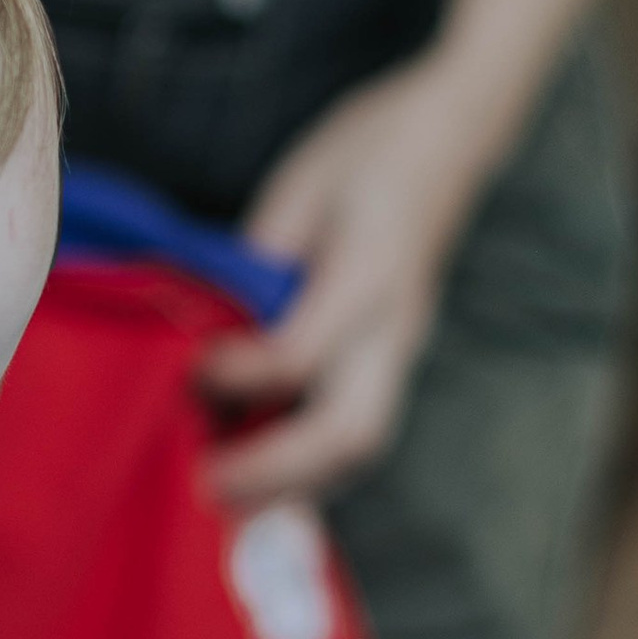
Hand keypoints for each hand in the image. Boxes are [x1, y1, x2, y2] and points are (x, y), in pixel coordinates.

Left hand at [196, 56, 497, 506]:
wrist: (447, 138)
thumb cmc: (365, 151)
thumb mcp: (299, 187)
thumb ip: (258, 259)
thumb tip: (206, 321)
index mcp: (370, 269)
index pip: (302, 351)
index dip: (240, 372)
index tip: (189, 371)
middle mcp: (395, 323)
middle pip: (349, 430)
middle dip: (276, 470)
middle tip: (207, 483)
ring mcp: (403, 346)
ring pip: (362, 444)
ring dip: (295, 484)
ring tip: (229, 500)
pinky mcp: (396, 357)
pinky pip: (361, 428)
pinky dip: (312, 465)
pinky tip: (263, 474)